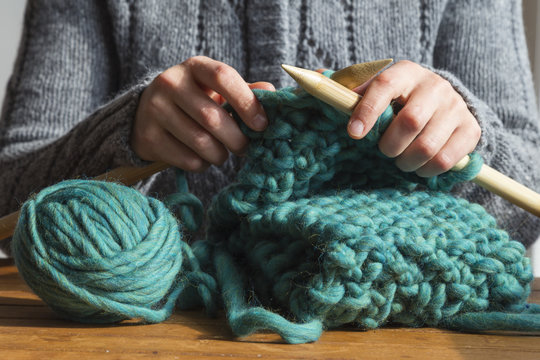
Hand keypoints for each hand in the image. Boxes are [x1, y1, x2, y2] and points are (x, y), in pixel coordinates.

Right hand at [131, 56, 274, 171]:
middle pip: (212, 116)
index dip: (247, 102)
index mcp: (194, 67)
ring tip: (222, 154)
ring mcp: (155, 109)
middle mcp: (170, 83)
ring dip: (220, 155)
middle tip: (244, 148)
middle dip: (236, 139)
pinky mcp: (148, 137)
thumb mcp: (217, 90)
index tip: (262, 125)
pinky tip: (201, 158)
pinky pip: (186, 159)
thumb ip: (245, 92)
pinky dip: (202, 165)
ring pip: (200, 142)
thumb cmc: (196, 101)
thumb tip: (272, 93)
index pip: (223, 76)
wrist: (148, 115)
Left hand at [347, 60, 480, 176]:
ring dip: (406, 162)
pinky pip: (446, 160)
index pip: (385, 85)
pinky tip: (419, 166)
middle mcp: (434, 86)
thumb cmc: (396, 101)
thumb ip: (345, 88)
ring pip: (427, 146)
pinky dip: (426, 171)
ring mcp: (456, 107)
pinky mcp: (471, 129)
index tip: (354, 134)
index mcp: (405, 73)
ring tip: (400, 161)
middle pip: (410, 121)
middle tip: (384, 152)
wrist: (442, 103)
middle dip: (389, 145)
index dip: (367, 110)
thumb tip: (318, 76)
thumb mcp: (373, 90)